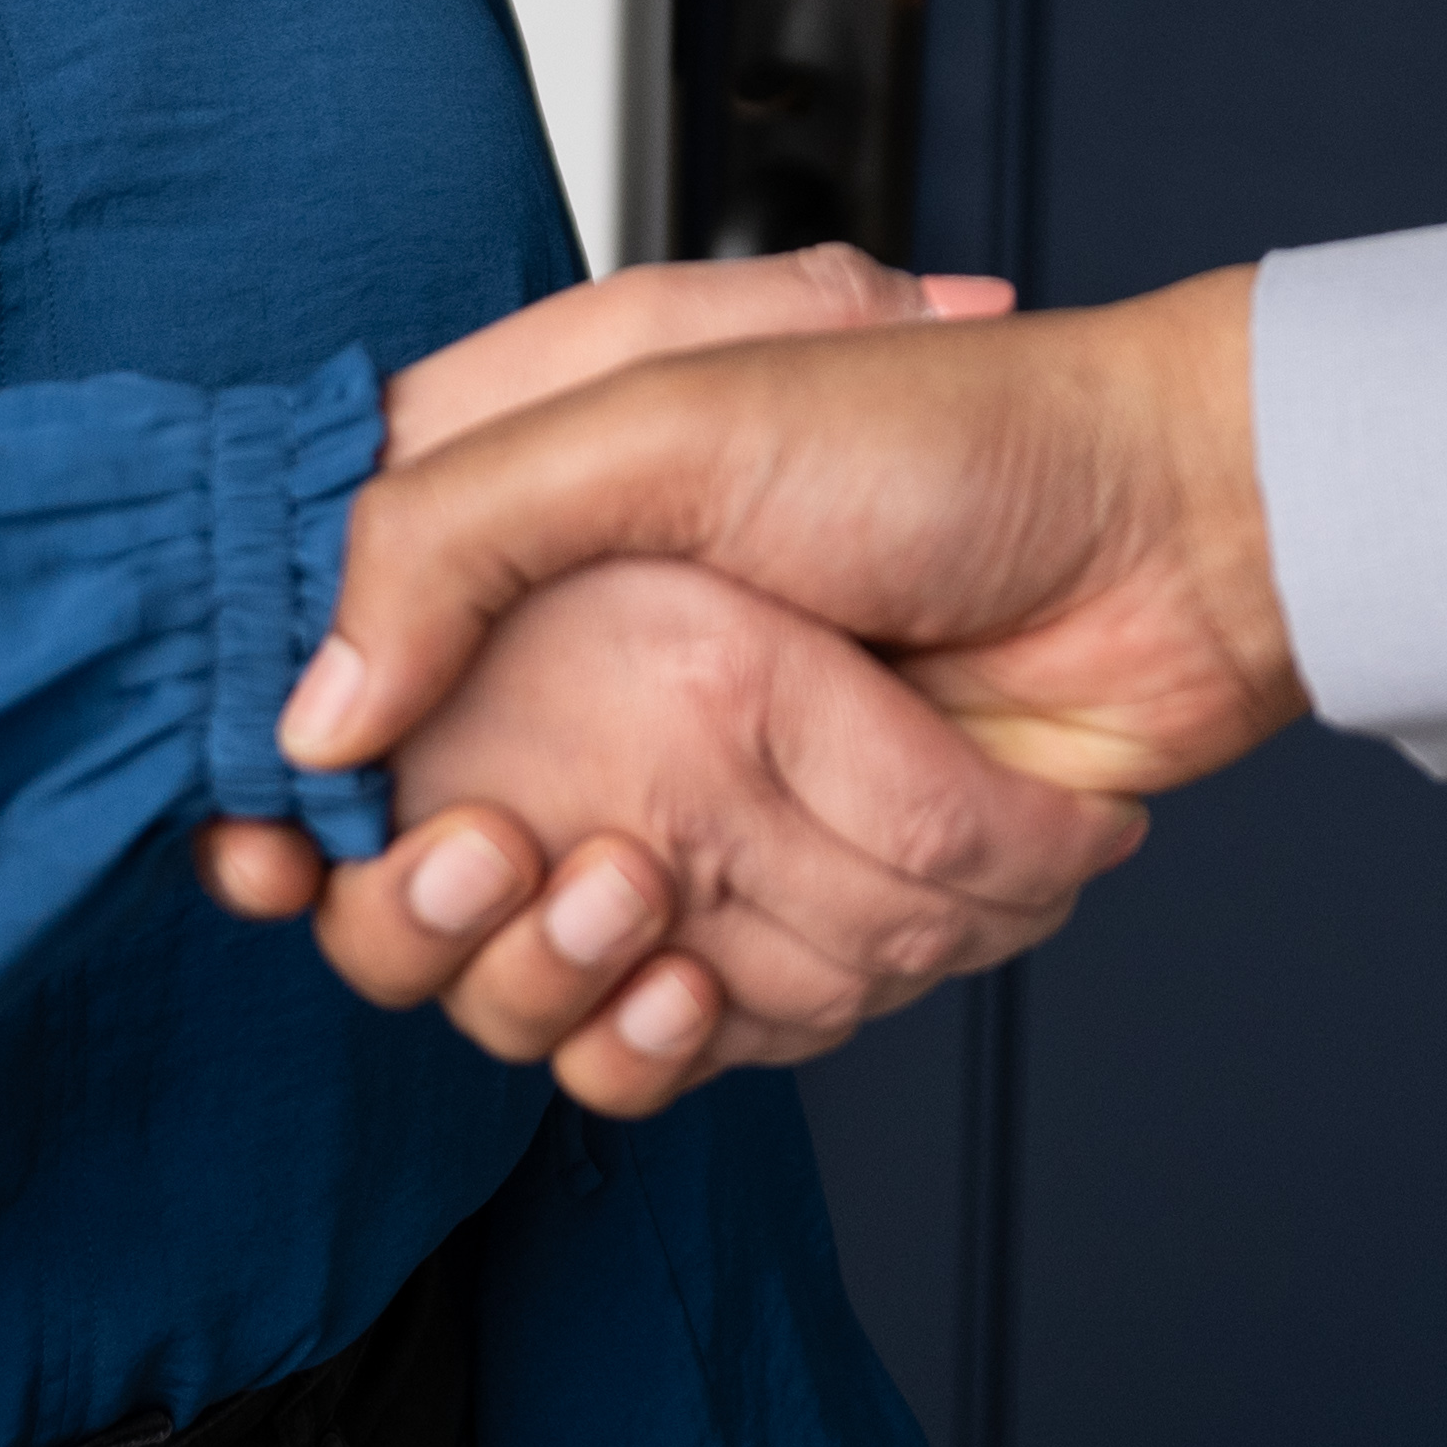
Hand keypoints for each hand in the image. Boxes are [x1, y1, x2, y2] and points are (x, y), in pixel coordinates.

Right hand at [217, 275, 1299, 1092]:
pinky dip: (687, 1035)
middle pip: (400, 890)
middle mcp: (568, 688)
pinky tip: (703, 988)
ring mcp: (669, 808)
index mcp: (509, 539)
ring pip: (536, 983)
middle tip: (525, 861)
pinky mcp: (770, 908)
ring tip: (652, 903)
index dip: (277, 803)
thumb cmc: (951, 435)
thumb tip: (312, 717)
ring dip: (599, 970)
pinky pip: (666, 1035)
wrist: (1171, 547)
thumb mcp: (674, 411)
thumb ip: (457, 534)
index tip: (275, 852)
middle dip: (457, 909)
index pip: (316, 705)